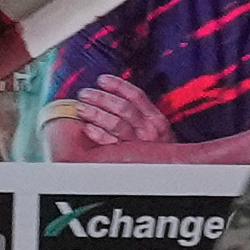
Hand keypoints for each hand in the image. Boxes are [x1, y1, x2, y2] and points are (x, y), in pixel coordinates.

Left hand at [51, 75, 173, 160]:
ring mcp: (138, 144)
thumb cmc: (157, 145)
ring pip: (115, 124)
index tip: (102, 79)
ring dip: (96, 113)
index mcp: (155, 118)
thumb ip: (139, 111)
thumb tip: (113, 93)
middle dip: (102, 98)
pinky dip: (97, 134)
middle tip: (85, 93)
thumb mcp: (154, 126)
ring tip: (82, 107)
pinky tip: (87, 127)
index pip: (136, 96)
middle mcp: (149, 130)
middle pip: (123, 108)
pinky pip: (110, 143)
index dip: (117, 85)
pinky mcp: (127, 156)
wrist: (168, 169)